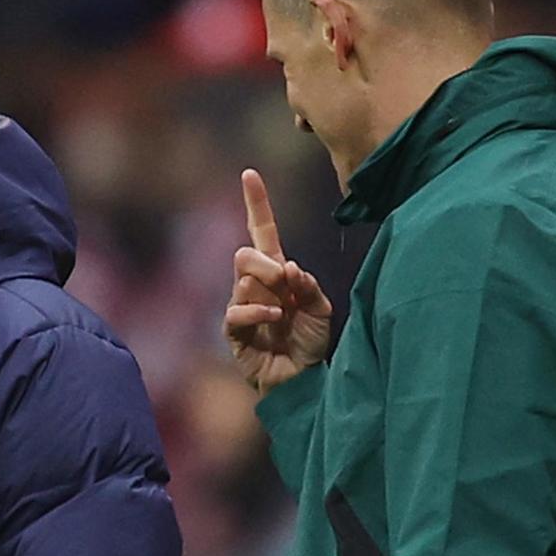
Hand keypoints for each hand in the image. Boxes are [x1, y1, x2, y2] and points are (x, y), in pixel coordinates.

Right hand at [224, 167, 330, 395]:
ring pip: (243, 278)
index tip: (250, 174)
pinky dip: (258, 311)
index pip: (261, 231)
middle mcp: (255, 286)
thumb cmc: (311, 343)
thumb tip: (288, 268)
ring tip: (284, 312)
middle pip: (245, 253)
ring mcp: (241, 307)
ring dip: (269, 290)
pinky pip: (237, 310)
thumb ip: (308, 284)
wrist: (304, 381)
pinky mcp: (234, 332)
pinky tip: (275, 319)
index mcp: (276, 273)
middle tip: (286, 282)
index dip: (256, 204)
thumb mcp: (321, 308)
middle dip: (266, 263)